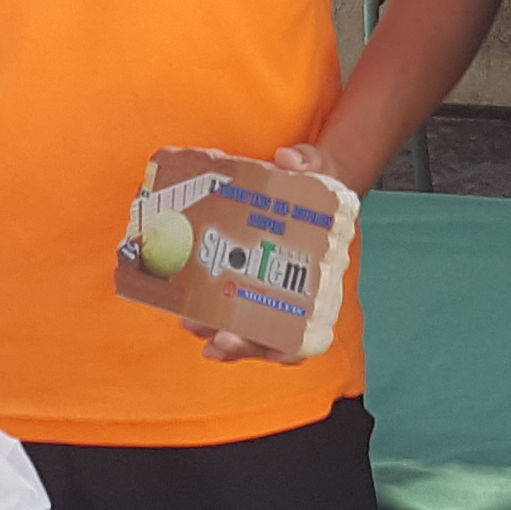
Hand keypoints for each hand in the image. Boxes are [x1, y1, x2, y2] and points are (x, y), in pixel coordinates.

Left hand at [195, 143, 353, 359]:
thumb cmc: (319, 189)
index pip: (310, 329)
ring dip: (220, 336)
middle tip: (219, 336)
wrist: (311, 187)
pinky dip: (210, 320)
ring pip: (246, 332)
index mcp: (320, 281)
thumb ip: (309, 163)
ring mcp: (267, 297)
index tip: (275, 349)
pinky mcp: (244, 286)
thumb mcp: (322, 172)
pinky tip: (188, 318)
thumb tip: (288, 160)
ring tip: (193, 325)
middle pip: (270, 339)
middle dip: (244, 343)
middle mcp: (294, 299)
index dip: (292, 346)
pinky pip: (228, 313)